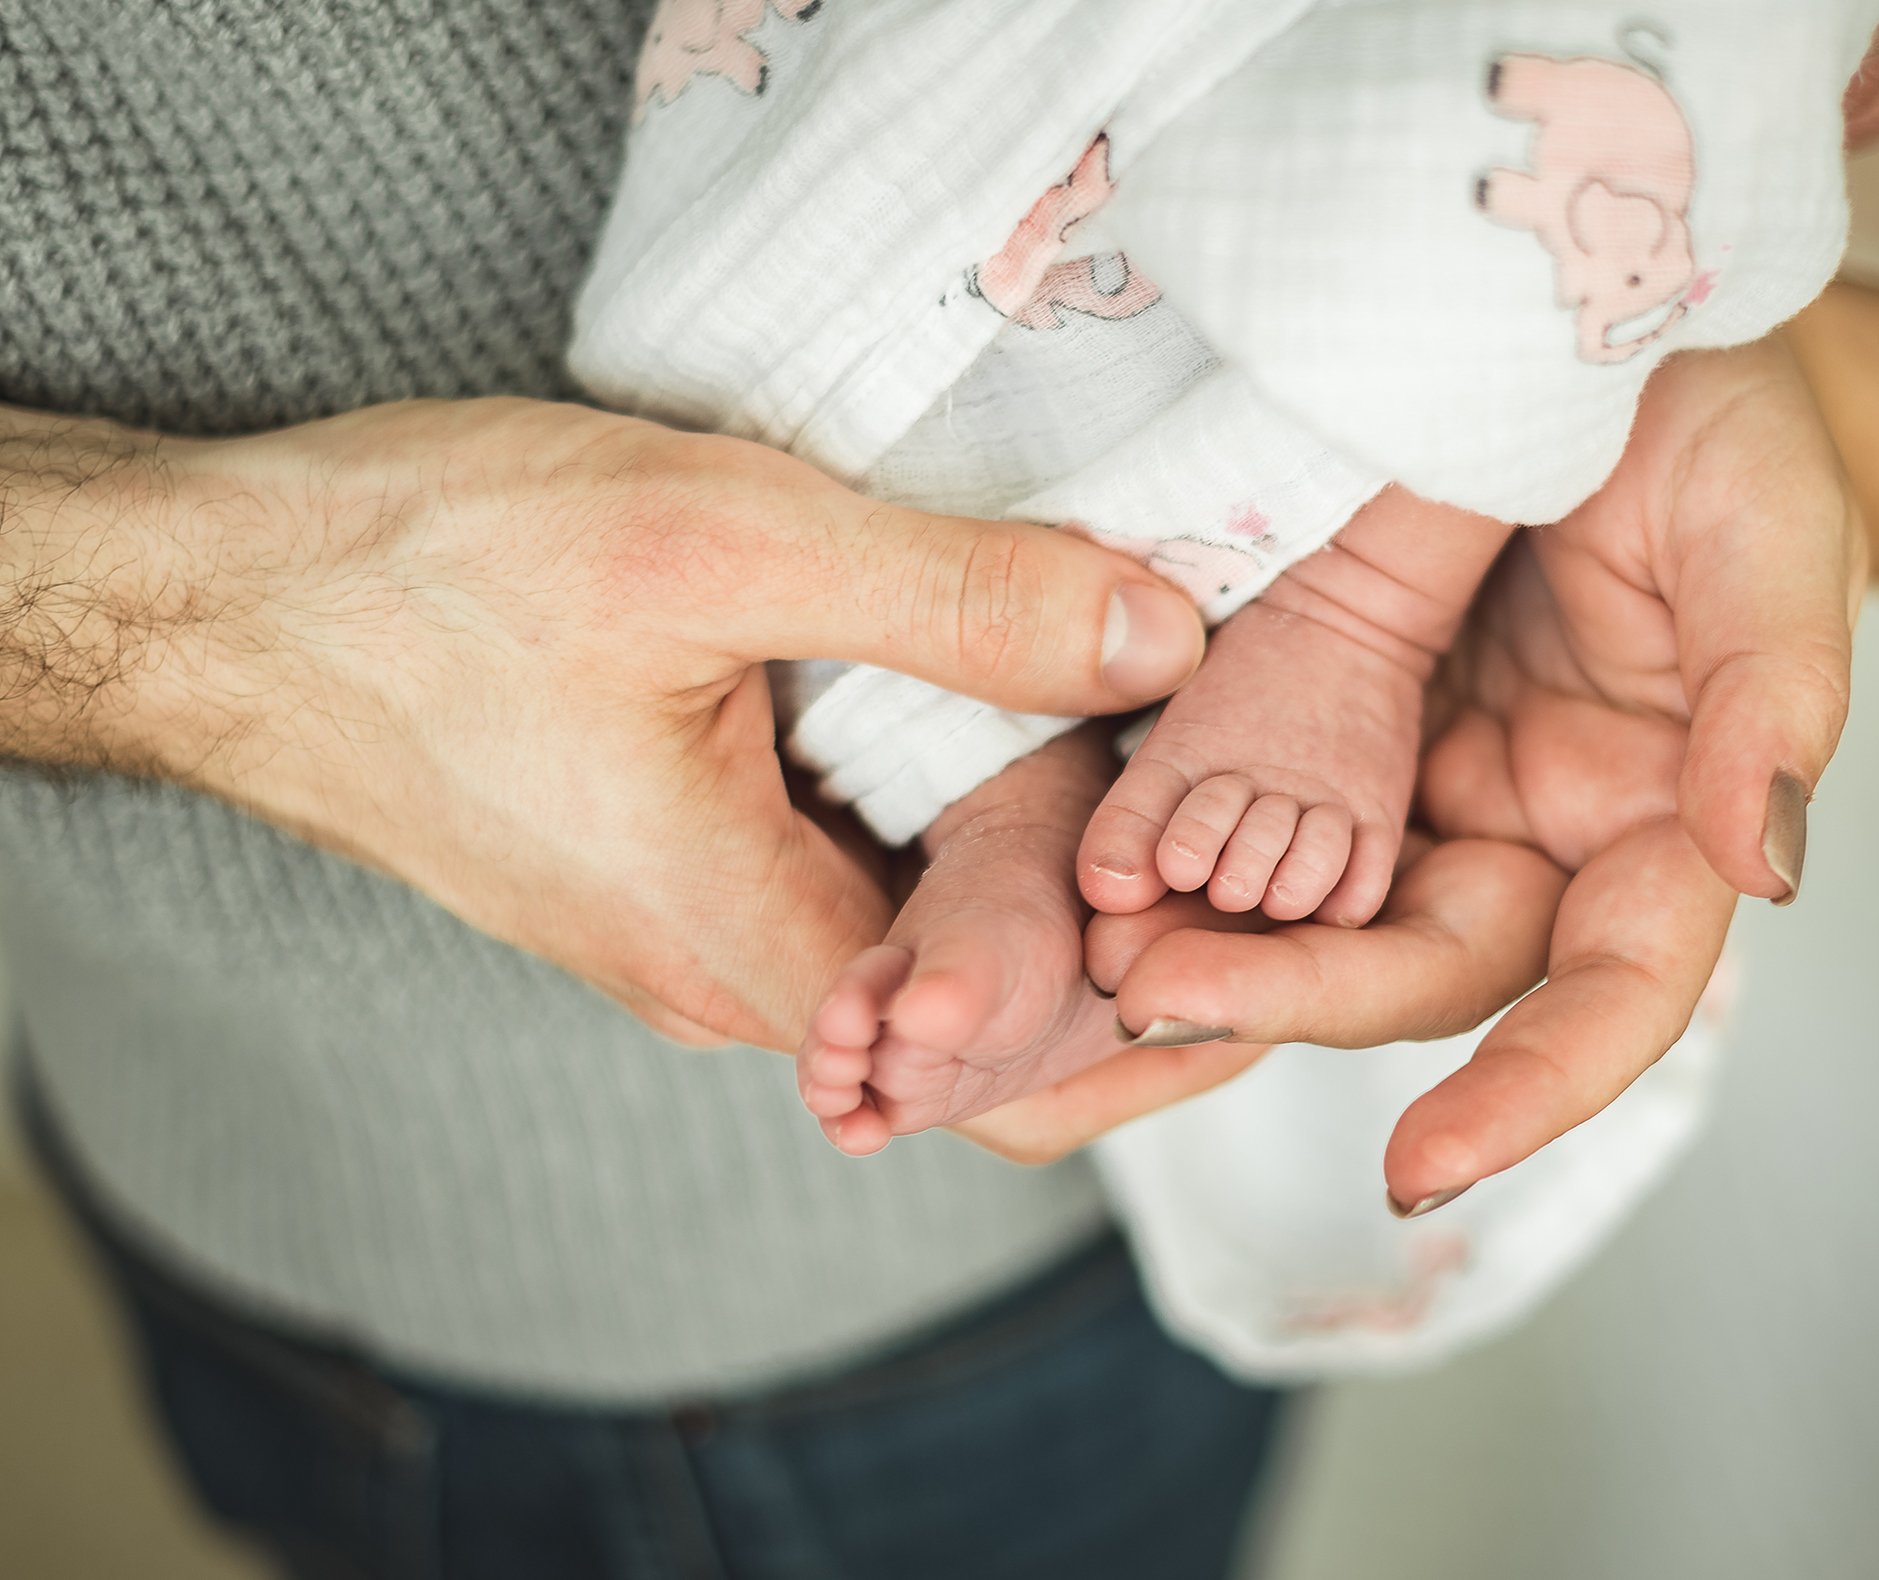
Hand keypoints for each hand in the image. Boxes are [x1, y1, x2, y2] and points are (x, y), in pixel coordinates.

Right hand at [1, 397, 1204, 1049]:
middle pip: (975, 1016)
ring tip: (1167, 777)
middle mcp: (728, 973)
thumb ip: (952, 599)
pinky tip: (1018, 740)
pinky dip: (947, 835)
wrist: (229, 600)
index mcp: (742, 940)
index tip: (1264, 924)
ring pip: (916, 947)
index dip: (1147, 1017)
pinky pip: (849, 887)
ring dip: (1037, 878)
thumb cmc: (434, 570)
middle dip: (1120, 938)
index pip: (996, 1065)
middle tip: (1248, 830)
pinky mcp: (680, 871)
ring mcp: (699, 931)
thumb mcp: (718, 538)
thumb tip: (1160, 634)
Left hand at [962, 339, 1862, 1206]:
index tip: (1417, 1166)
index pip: (1607, 994)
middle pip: (1418, 969)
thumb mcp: (1768, 530)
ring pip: (1313, 911)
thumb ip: (1770, 695)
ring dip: (1215, 948)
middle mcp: (1526, 831)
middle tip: (1160, 1001)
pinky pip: (1240, 805)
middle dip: (1296, 1002)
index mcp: (1655, 823)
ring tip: (1104, 954)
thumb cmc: (1723, 421)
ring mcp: (1414, 780)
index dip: (1531, 1092)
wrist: (1601, 309)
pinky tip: (1096, 861)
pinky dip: (1173, 845)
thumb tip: (1764, 869)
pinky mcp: (1318, 715)